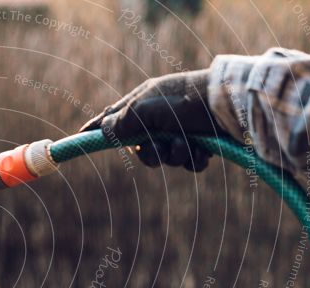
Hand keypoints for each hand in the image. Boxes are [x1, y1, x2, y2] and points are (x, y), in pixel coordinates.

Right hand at [80, 69, 224, 171]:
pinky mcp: (203, 143)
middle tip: (159, 146)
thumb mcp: (144, 111)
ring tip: (188, 141)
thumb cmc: (184, 101)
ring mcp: (183, 130)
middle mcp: (162, 118)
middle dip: (150, 153)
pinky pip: (189, 163)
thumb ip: (120, 124)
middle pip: (141, 149)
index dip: (97, 130)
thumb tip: (101, 131)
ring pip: (167, 158)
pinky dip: (194, 159)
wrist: (230, 105)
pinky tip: (203, 150)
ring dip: (176, 154)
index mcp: (144, 104)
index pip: (113, 118)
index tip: (80, 138)